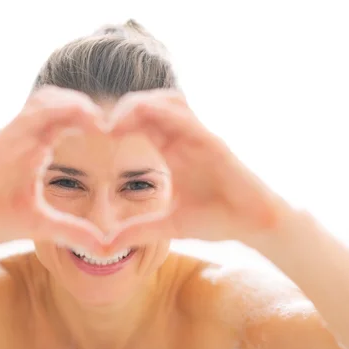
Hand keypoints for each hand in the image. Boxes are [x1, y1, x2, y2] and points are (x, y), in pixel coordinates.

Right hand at [0, 86, 105, 248]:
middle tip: (111, 120)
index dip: (89, 120)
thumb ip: (72, 231)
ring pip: (43, 102)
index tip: (113, 132)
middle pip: (56, 102)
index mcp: (33, 148)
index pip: (64, 121)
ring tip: (97, 118)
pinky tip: (76, 118)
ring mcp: (8, 135)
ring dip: (72, 104)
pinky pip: (26, 117)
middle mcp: (22, 136)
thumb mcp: (41, 226)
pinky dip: (52, 113)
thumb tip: (104, 247)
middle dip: (84, 106)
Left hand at [106, 89, 285, 248]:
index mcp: (172, 151)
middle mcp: (185, 139)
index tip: (95, 135)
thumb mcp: (169, 226)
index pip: (141, 123)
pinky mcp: (215, 144)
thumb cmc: (217, 220)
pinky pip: (187, 119)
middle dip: (124, 108)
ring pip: (168, 101)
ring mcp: (200, 138)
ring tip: (116, 122)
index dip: (118, 122)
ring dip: (140, 104)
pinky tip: (141, 119)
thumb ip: (139, 231)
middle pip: (151, 104)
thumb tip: (106, 246)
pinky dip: (164, 114)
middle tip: (100, 125)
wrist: (254, 225)